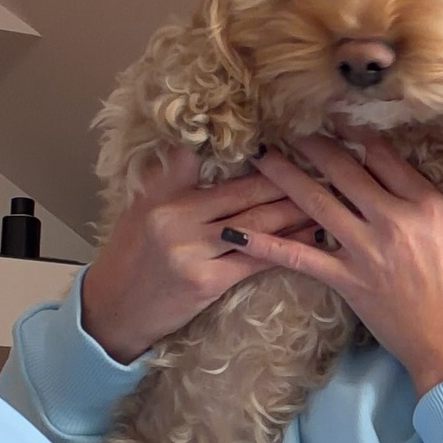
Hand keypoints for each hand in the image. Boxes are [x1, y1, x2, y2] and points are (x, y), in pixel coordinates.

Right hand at [80, 144, 319, 362]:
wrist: (114, 309)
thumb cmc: (133, 255)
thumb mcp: (141, 207)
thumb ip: (173, 178)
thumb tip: (209, 148)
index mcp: (160, 191)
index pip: (202, 155)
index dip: (244, 145)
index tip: (281, 134)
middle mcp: (175, 216)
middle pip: (244, 191)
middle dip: (289, 178)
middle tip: (324, 165)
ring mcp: (191, 250)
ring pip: (256, 223)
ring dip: (297, 210)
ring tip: (328, 196)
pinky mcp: (206, 281)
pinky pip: (256, 259)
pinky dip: (287, 248)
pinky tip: (312, 238)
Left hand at [244, 131, 442, 398]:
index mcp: (427, 203)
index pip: (384, 155)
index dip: (357, 130)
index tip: (338, 114)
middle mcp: (392, 219)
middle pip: (345, 169)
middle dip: (314, 143)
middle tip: (289, 122)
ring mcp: (365, 250)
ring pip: (316, 202)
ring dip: (284, 176)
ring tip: (260, 156)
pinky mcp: (346, 281)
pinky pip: (299, 257)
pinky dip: (265, 244)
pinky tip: (236, 232)